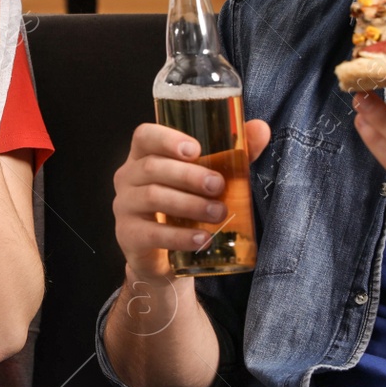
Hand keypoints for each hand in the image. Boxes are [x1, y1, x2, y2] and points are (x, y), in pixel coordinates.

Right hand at [113, 119, 270, 283]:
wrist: (164, 257)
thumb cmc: (185, 206)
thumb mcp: (208, 178)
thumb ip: (234, 154)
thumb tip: (261, 129)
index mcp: (143, 156)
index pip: (144, 136)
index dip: (167, 138)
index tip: (196, 149)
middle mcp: (127, 177)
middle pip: (152, 167)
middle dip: (189, 175)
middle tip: (219, 186)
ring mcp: (124, 206)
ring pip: (152, 197)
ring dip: (189, 204)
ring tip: (218, 213)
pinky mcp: (128, 235)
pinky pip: (152, 233)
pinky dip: (180, 236)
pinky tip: (202, 239)